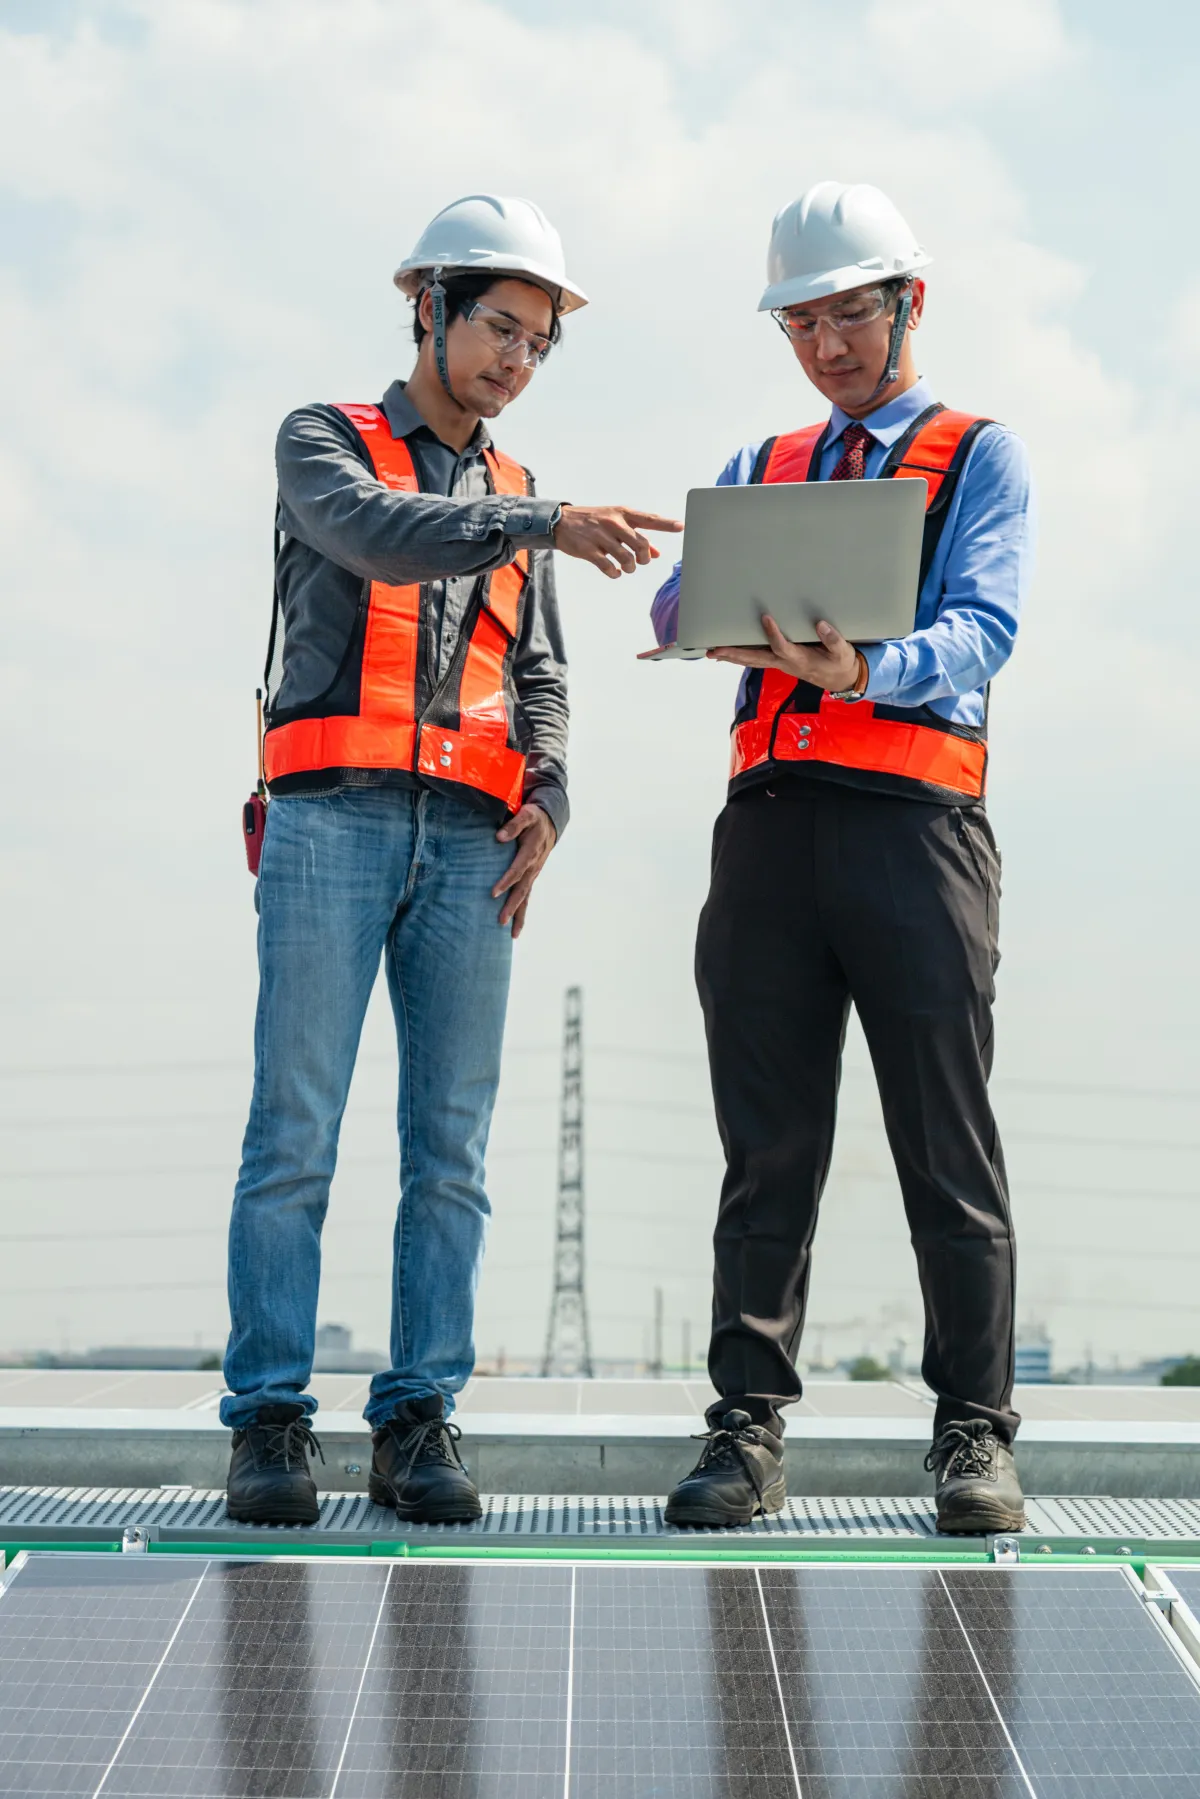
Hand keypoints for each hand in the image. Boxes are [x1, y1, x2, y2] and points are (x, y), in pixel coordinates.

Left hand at [493, 802, 557, 937]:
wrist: (550, 822)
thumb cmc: (534, 818)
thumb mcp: (526, 815)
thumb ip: (513, 825)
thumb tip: (499, 837)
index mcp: (531, 851)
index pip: (517, 869)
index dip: (506, 881)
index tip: (493, 893)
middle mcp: (534, 866)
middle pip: (522, 890)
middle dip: (512, 906)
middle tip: (500, 921)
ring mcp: (534, 873)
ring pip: (526, 897)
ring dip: (519, 915)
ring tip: (512, 934)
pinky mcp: (532, 877)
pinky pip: (527, 897)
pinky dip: (522, 913)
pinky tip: (516, 927)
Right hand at [553, 505, 682, 577]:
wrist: (561, 520)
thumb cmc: (594, 521)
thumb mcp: (615, 522)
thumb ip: (636, 537)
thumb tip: (657, 553)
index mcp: (622, 513)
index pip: (649, 519)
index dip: (666, 524)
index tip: (681, 526)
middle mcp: (613, 523)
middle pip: (640, 544)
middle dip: (644, 558)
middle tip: (640, 561)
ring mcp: (600, 536)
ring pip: (626, 558)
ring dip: (630, 568)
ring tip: (626, 567)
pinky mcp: (588, 550)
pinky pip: (608, 567)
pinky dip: (615, 573)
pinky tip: (615, 572)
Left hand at [707, 615, 860, 689]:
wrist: (840, 679)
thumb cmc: (840, 663)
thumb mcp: (843, 652)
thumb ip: (833, 640)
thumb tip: (820, 624)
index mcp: (800, 659)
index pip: (782, 647)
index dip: (773, 634)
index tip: (765, 617)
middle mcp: (785, 663)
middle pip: (755, 659)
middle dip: (734, 654)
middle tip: (714, 650)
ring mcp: (779, 664)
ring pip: (751, 660)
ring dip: (731, 657)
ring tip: (711, 652)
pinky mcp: (778, 662)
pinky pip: (755, 660)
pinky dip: (739, 657)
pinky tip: (726, 655)